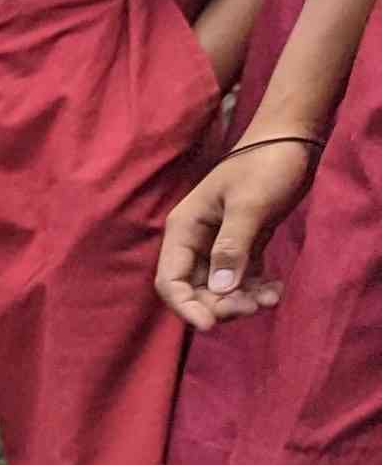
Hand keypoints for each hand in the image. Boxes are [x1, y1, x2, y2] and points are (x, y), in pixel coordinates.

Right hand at [156, 141, 313, 330]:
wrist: (292, 139)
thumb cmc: (265, 165)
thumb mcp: (249, 205)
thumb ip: (232, 247)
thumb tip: (219, 289)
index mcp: (184, 230)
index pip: (171, 280)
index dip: (186, 306)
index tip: (212, 324)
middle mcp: (196, 241)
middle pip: (195, 290)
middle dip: (221, 305)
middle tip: (251, 308)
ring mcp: (218, 244)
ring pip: (220, 288)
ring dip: (242, 300)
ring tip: (271, 298)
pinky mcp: (243, 245)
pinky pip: (242, 278)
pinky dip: (256, 289)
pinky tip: (276, 289)